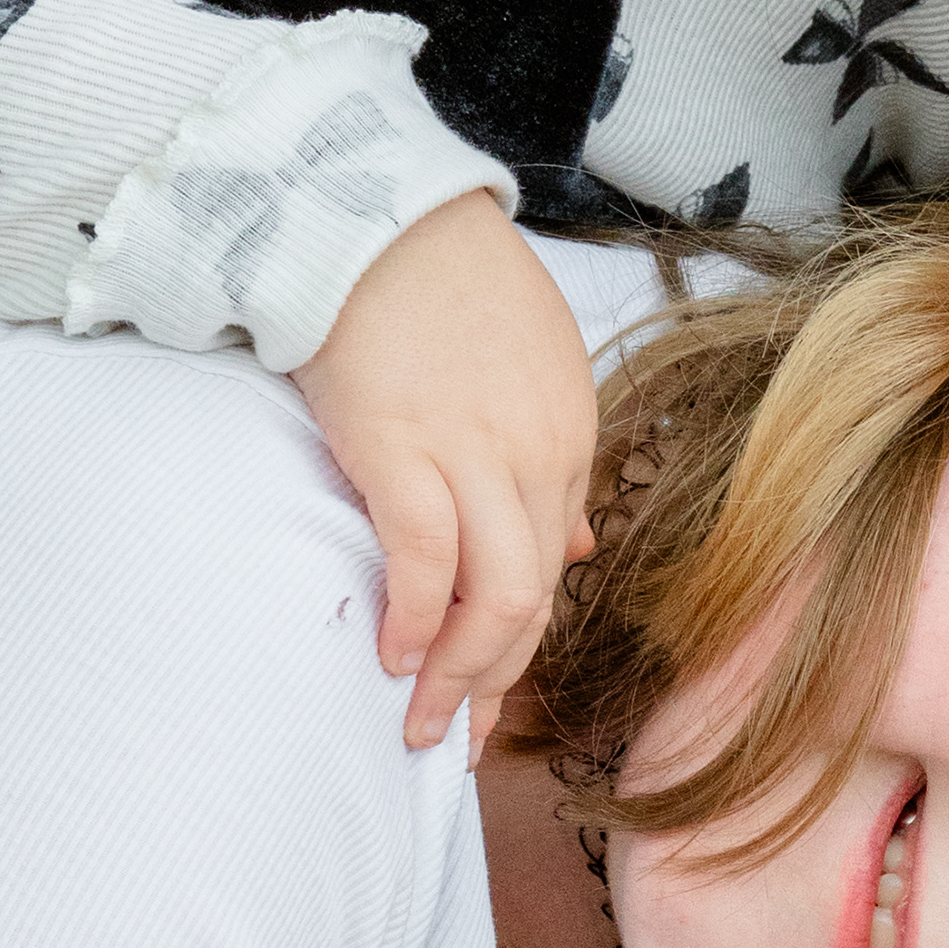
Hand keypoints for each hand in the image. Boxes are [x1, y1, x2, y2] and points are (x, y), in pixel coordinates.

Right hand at [293, 191, 598, 754]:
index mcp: (569, 434)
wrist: (369, 205)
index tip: (490, 685)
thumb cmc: (434, 279)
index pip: (557, 564)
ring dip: (459, 677)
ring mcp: (475, 454)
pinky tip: (390, 657)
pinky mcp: (402, 449)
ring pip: (496, 599)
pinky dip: (412, 622)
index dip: (523, 638)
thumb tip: (579, 548)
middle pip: (536, 599)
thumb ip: (553, 459)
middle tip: (462, 742)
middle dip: (498, 683)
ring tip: (422, 724)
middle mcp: (539, 454)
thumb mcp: (529, 365)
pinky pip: (426, 562)